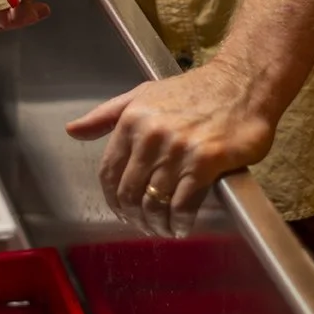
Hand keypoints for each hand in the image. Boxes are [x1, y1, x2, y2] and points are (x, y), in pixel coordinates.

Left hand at [65, 60, 275, 238]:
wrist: (241, 84)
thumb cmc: (194, 91)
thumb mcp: (143, 95)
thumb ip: (106, 115)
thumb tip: (73, 131)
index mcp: (132, 120)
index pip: (109, 173)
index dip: (113, 200)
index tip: (122, 212)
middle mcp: (151, 135)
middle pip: (130, 193)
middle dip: (134, 217)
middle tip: (145, 226)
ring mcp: (178, 150)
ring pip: (155, 203)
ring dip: (157, 224)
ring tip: (164, 229)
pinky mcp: (205, 162)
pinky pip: (183, 204)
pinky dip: (180, 222)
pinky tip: (182, 226)